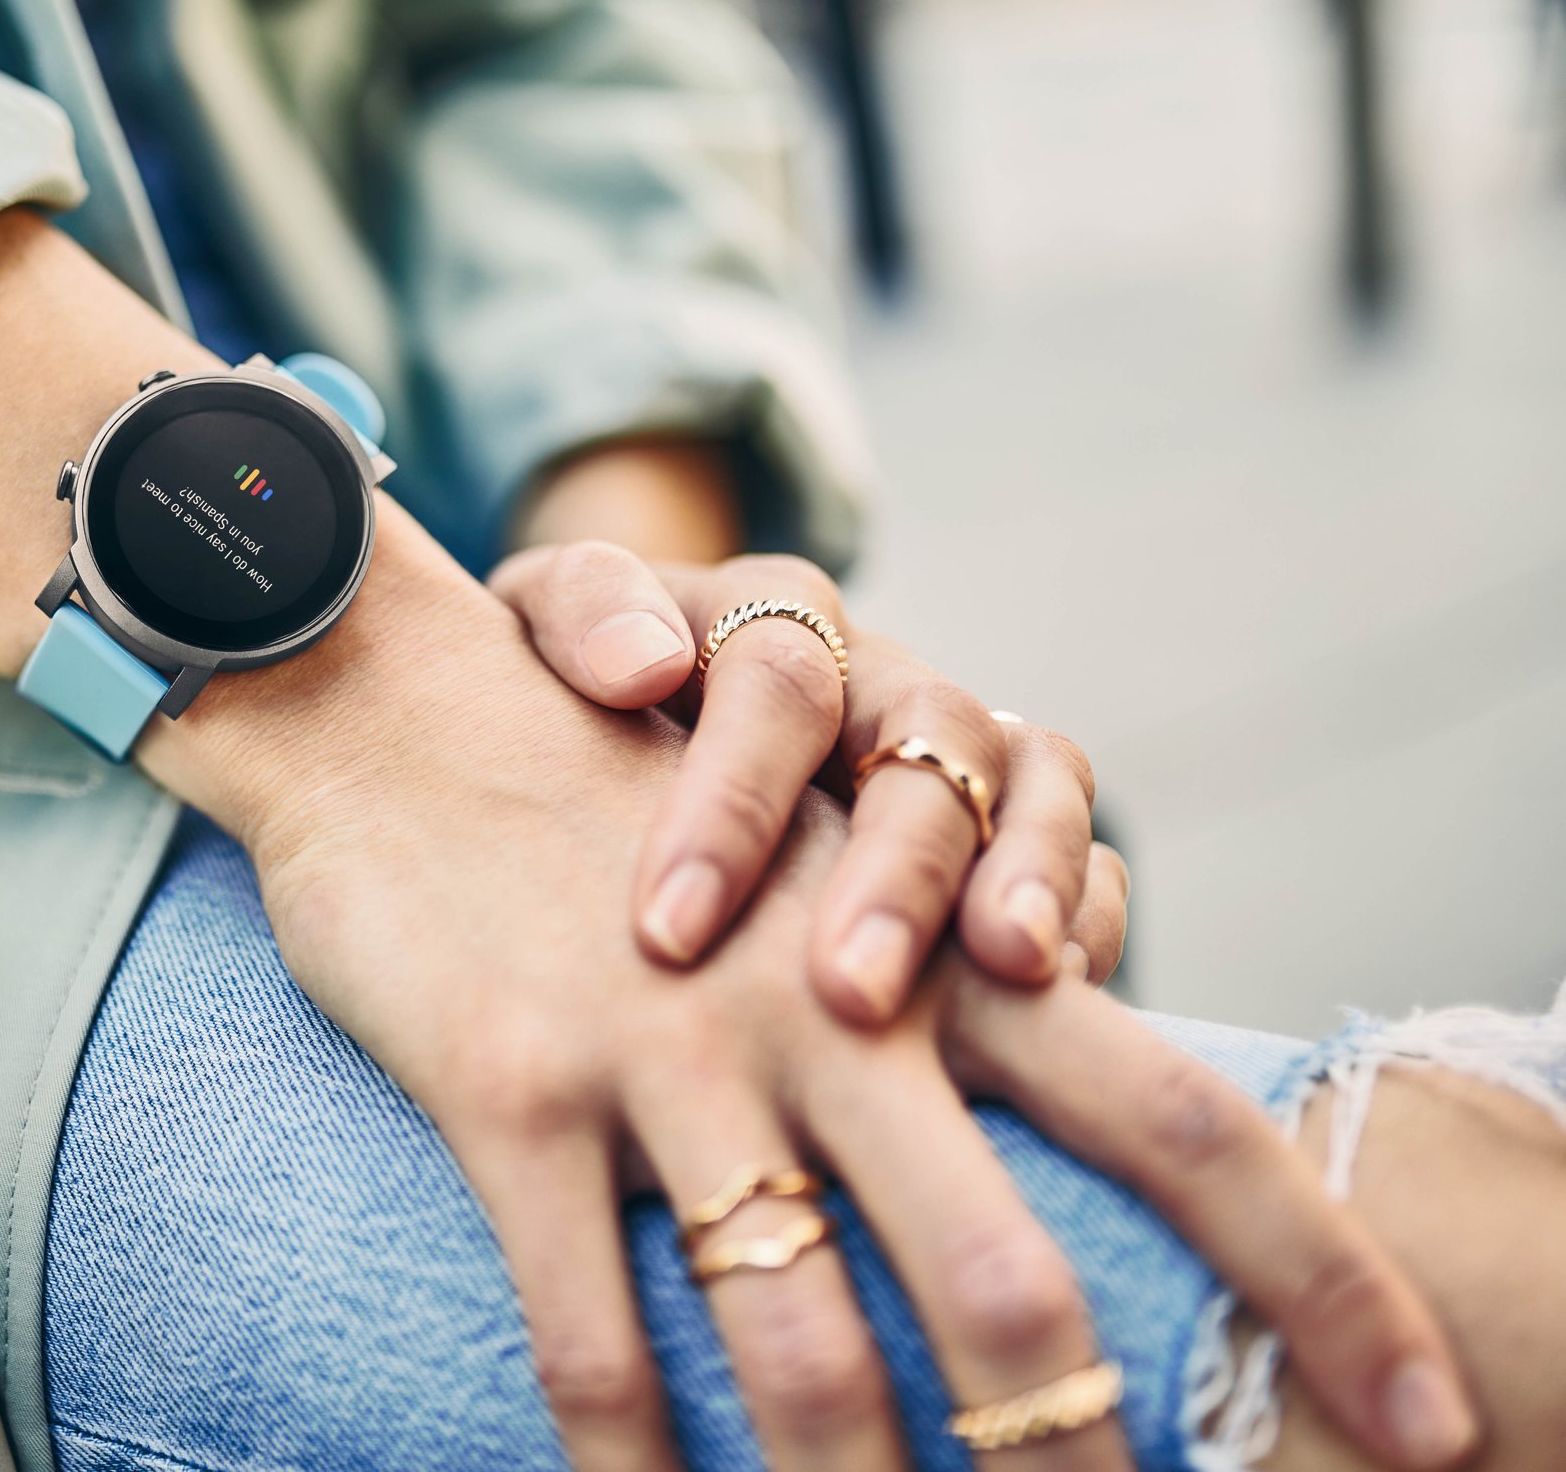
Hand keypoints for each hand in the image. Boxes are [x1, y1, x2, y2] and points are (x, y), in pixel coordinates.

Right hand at [244, 674, 1469, 1471]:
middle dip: (1078, 1461)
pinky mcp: (514, 1095)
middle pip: (1010, 1281)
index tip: (1433, 1429)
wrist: (400, 707)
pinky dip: (634, 1470)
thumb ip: (944, 999)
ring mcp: (667, 1055)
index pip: (1180, 1115)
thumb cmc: (619, 806)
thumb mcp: (811, 872)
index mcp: (931, 955)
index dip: (1321, 1278)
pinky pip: (591, 1340)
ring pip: (804, 1352)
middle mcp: (826, 1011)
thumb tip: (1070, 1136)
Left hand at [488, 542, 1123, 1020]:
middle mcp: (880, 672)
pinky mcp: (1010, 838)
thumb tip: (642, 666)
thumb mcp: (537, 628)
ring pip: (1036, 777)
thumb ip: (581, 616)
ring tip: (1014, 974)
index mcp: (766, 614)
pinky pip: (1084, 860)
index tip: (667, 930)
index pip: (777, 674)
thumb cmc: (559, 691)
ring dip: (1030, 873)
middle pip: (933, 728)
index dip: (732, 803)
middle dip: (897, 865)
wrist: (602, 719)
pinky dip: (1085, 919)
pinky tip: (1054, 1008)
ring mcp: (957, 754)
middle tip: (851, 989)